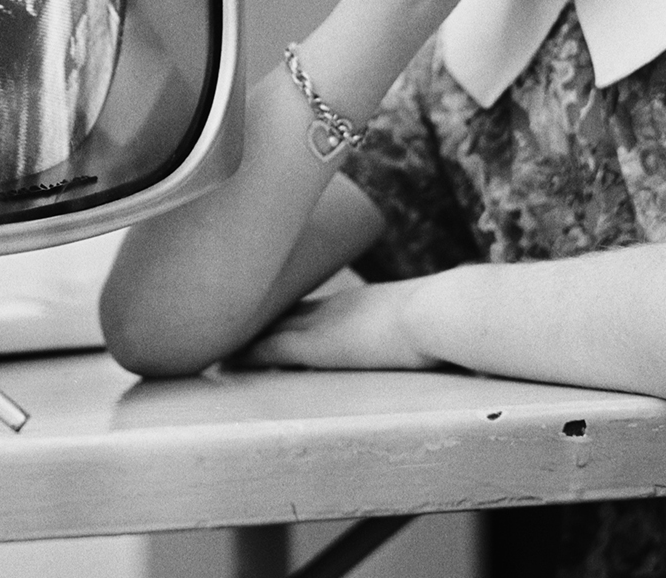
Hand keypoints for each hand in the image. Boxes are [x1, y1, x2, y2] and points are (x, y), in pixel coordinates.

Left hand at [240, 278, 440, 371]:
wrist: (439, 311)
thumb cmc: (450, 319)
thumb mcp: (435, 322)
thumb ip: (430, 329)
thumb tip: (452, 340)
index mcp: (361, 302)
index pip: (315, 306)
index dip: (291, 312)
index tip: (272, 316)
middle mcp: (334, 308)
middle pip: (284, 311)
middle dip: (257, 319)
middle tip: (225, 322)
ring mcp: (323, 324)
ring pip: (269, 327)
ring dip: (244, 336)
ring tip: (213, 344)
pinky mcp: (316, 346)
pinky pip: (268, 349)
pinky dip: (246, 355)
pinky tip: (223, 362)